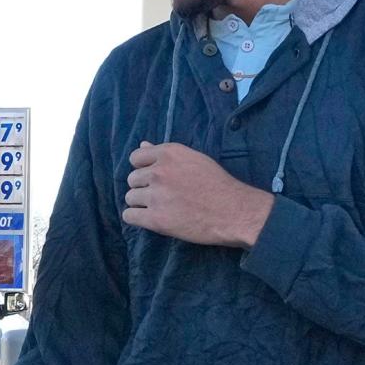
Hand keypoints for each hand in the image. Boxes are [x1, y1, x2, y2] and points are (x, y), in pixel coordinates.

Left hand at [123, 141, 273, 247]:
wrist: (234, 212)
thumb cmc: (218, 184)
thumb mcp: (194, 159)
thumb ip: (166, 154)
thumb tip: (143, 145)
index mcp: (169, 153)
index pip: (135, 158)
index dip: (143, 169)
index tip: (155, 178)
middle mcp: (159, 171)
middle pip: (132, 179)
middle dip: (143, 188)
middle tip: (162, 196)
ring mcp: (156, 195)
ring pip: (130, 198)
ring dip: (141, 204)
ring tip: (160, 208)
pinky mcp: (156, 219)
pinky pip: (129, 217)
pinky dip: (137, 219)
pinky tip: (150, 219)